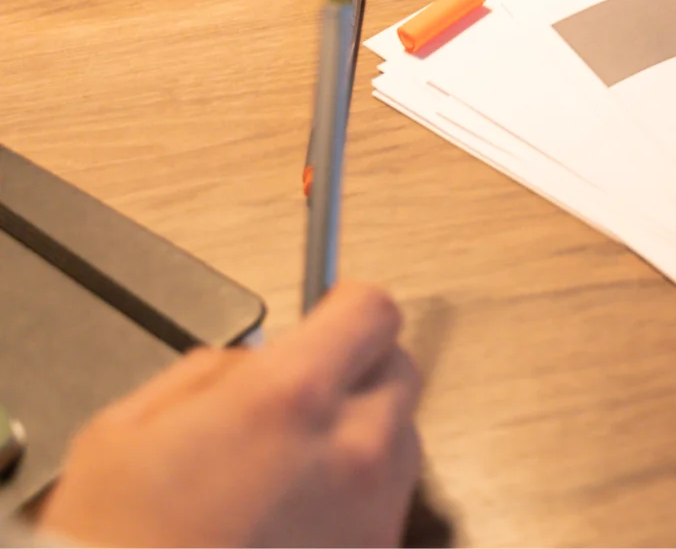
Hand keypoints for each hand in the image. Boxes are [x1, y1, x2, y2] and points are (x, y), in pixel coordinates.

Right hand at [39, 281, 422, 547]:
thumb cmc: (116, 545)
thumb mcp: (127, 430)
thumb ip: (211, 372)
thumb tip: (259, 359)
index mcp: (290, 399)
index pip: (371, 311)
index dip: (347, 308)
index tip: (331, 314)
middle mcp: (354, 450)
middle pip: (398, 372)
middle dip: (357, 372)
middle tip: (303, 398)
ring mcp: (375, 512)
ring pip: (401, 440)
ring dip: (362, 437)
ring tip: (290, 472)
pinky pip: (387, 505)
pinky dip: (356, 500)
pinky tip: (296, 521)